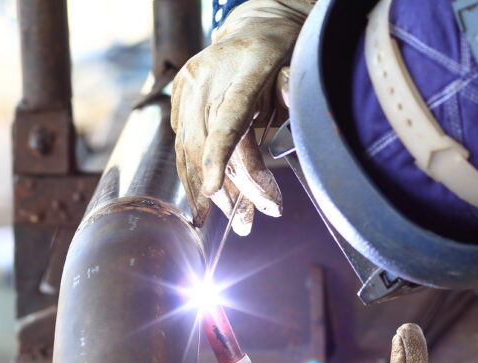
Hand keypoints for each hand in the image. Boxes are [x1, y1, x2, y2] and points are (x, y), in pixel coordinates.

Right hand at [170, 0, 311, 233]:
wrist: (257, 26)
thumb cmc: (283, 56)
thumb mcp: (298, 80)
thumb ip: (288, 115)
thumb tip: (281, 159)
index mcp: (246, 68)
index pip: (230, 119)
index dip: (220, 157)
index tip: (214, 191)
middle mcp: (208, 76)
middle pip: (206, 144)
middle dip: (224, 189)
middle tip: (244, 222)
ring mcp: (188, 85)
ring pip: (188, 147)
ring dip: (203, 188)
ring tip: (221, 218)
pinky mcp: (179, 94)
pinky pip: (181, 141)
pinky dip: (191, 172)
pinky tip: (202, 197)